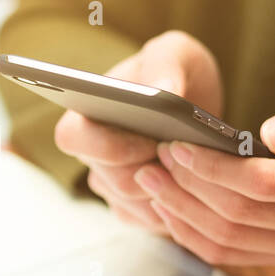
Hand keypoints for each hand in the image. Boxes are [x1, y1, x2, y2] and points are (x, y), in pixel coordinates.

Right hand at [54, 30, 222, 232]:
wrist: (194, 103)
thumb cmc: (175, 73)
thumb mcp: (176, 53)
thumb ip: (166, 64)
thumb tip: (163, 91)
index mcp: (85, 114)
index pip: (72, 138)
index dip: (109, 146)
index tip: (152, 140)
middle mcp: (92, 156)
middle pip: (113, 181)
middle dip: (155, 173)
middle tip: (190, 156)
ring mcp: (112, 186)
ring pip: (136, 206)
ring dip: (173, 193)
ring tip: (203, 170)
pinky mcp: (135, 209)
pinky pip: (153, 222)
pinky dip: (180, 209)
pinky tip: (202, 189)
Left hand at [134, 82, 274, 266]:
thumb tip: (274, 133)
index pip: (263, 183)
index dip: (213, 167)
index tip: (178, 145)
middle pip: (239, 214)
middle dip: (187, 187)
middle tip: (155, 159)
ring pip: (229, 240)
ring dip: (181, 212)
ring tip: (151, 182)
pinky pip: (231, 256)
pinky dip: (193, 235)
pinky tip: (169, 210)